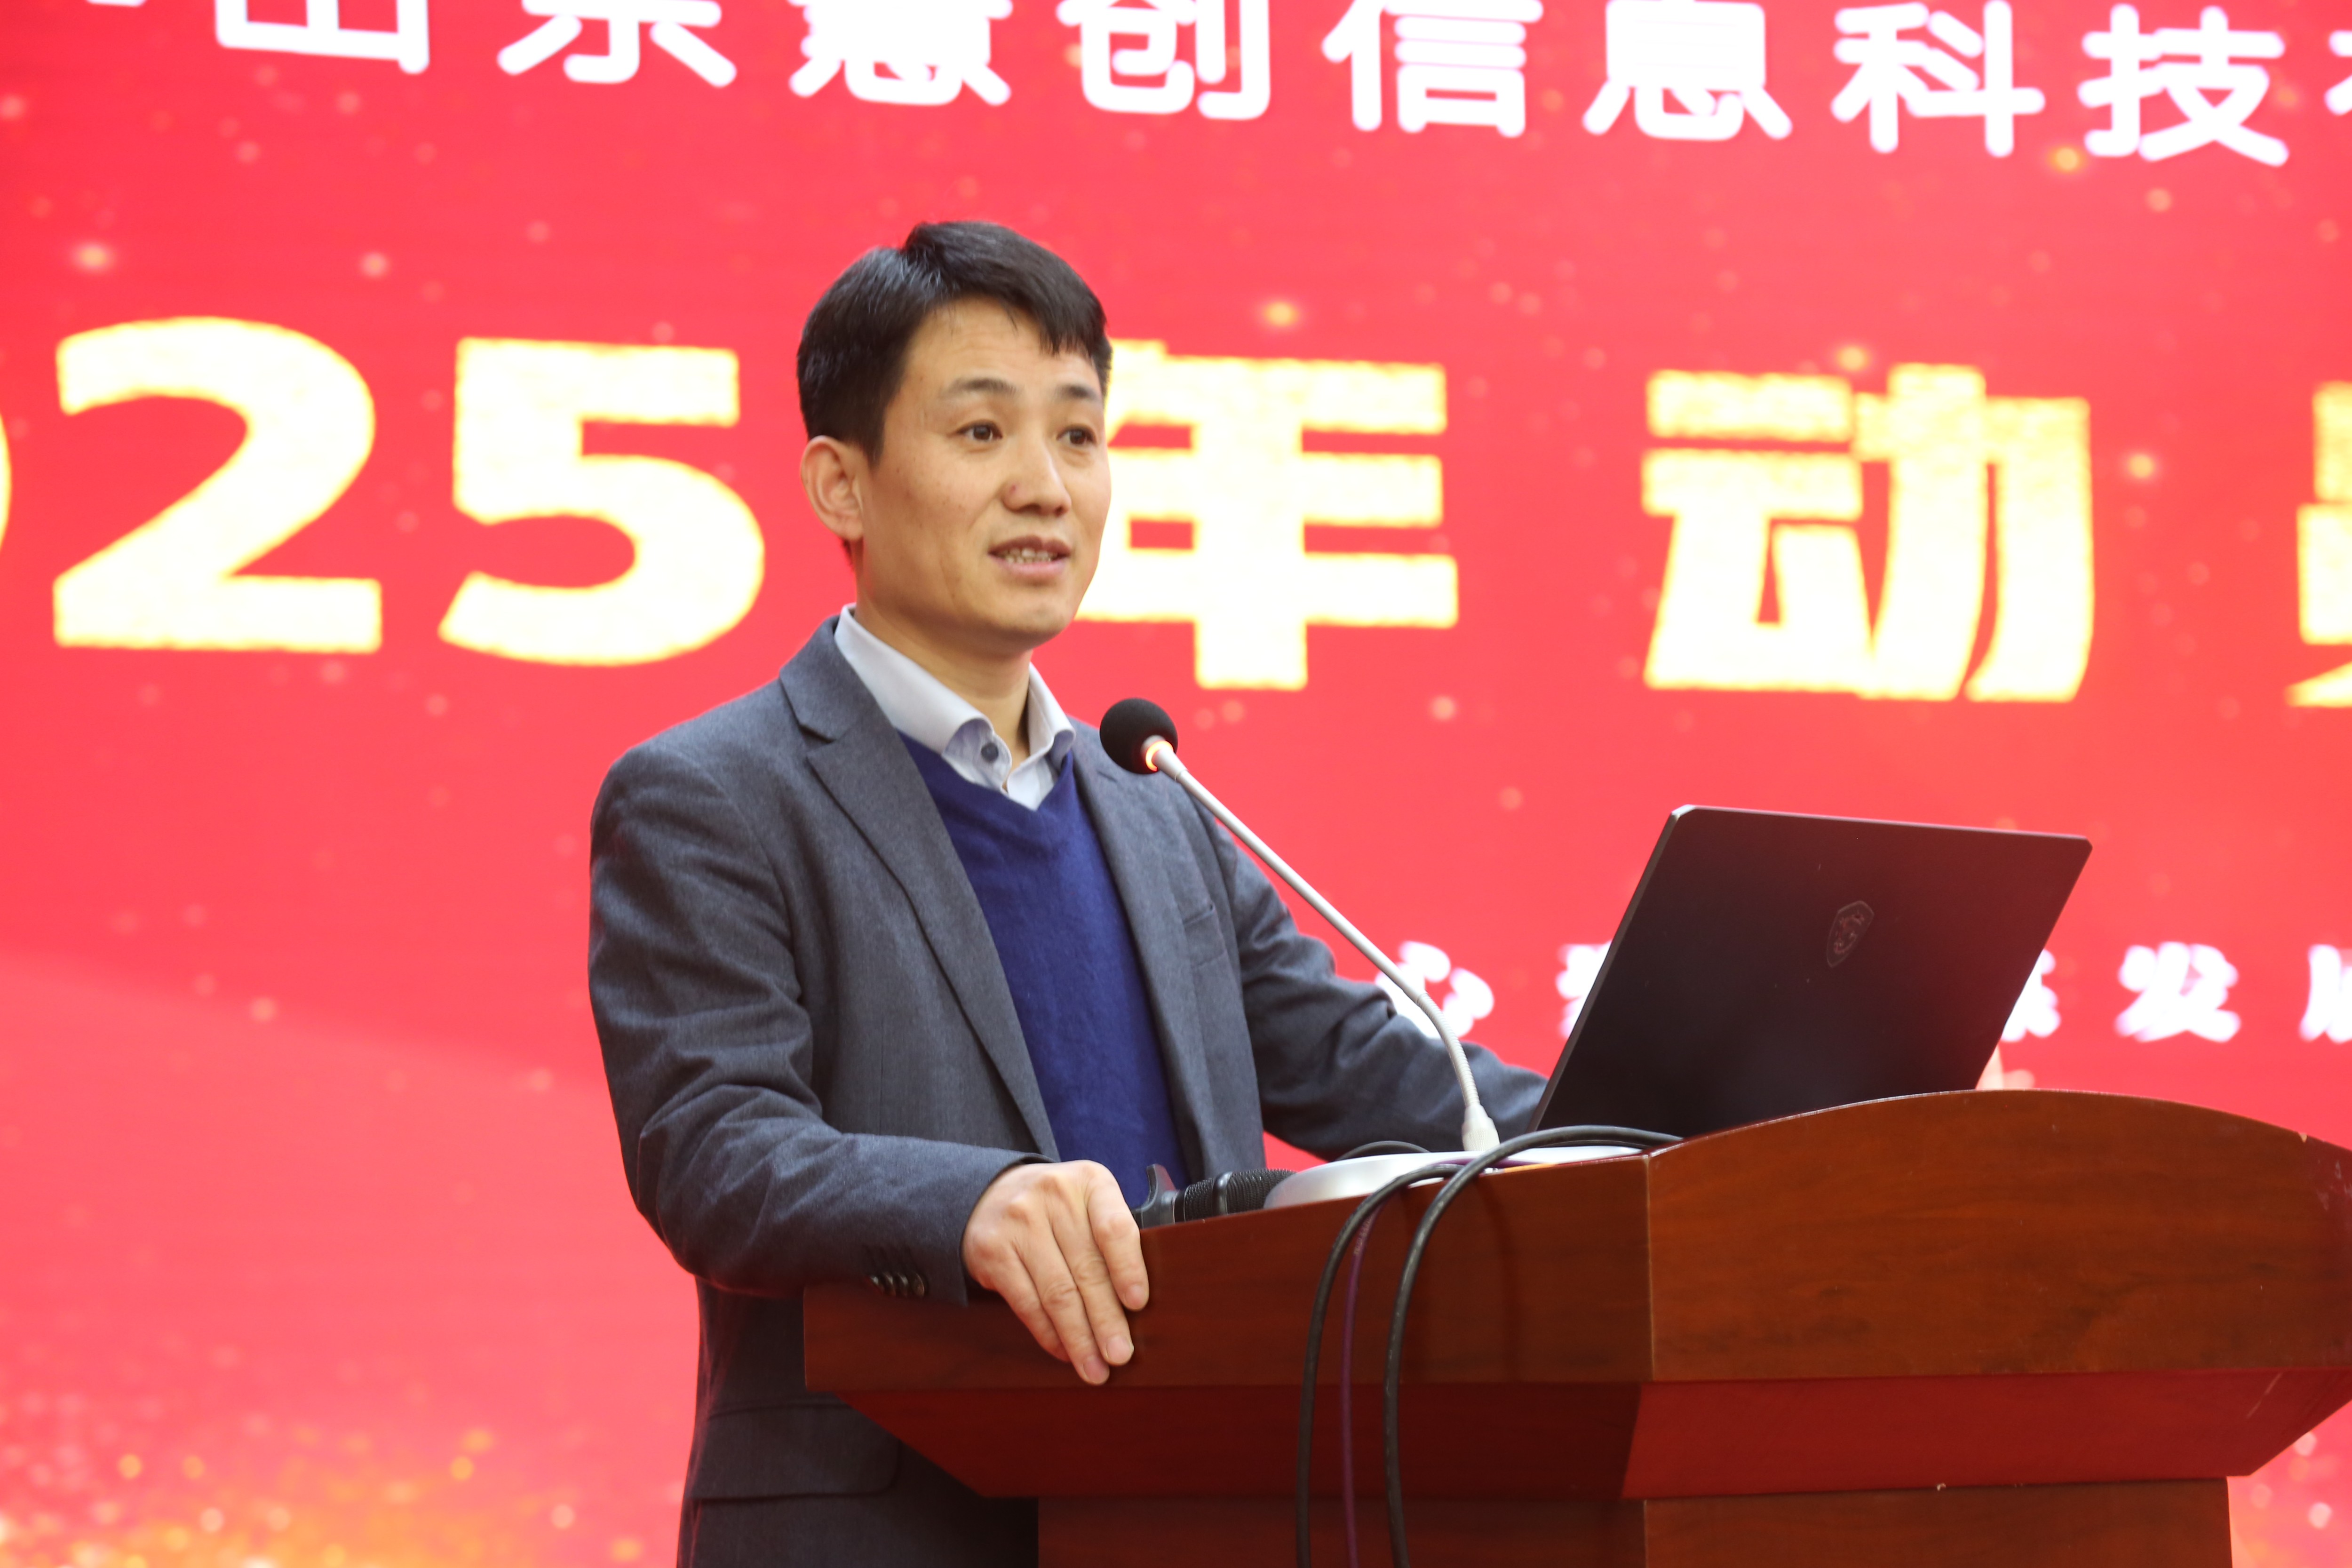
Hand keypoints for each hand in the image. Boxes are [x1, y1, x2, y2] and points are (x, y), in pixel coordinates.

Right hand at [961, 1161, 1148, 1384]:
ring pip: (1056, 1292)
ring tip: (1095, 1368)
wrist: (990, 1193)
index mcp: (1089, 1182)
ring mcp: (1018, 1222)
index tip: (1138, 1304)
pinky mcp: (992, 1250)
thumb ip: (1113, 1237)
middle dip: (1106, 1320)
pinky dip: (1048, 1333)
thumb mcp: (1089, 1202)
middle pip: (1086, 1269)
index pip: (1113, 1227)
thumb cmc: (1057, 1208)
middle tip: (1121, 1355)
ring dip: (1078, 1337)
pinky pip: (1027, 1302)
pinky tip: (1065, 1351)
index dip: (1127, 1267)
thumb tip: (1138, 1306)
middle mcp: (1053, 1196)